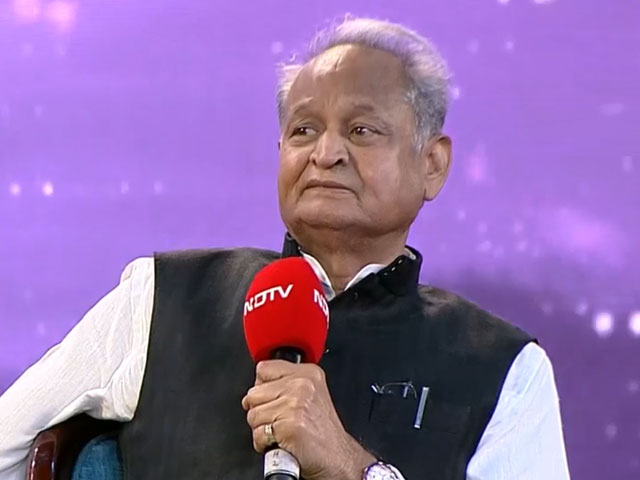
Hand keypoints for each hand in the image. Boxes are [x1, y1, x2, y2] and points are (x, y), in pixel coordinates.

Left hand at [242, 360, 375, 479]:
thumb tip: (253, 391)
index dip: (262, 388)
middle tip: (279, 419)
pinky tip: (280, 440)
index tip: (273, 400)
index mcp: (307, 373)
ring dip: (262, 428)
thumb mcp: (310, 393)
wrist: (336, 456)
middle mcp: (302, 384)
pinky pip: (258, 433)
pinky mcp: (289, 426)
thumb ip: (284, 383)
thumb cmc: (322, 430)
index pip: (264, 369)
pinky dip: (263, 443)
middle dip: (260, 410)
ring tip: (281, 430)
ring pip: (253, 414)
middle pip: (253, 393)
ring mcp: (296, 404)